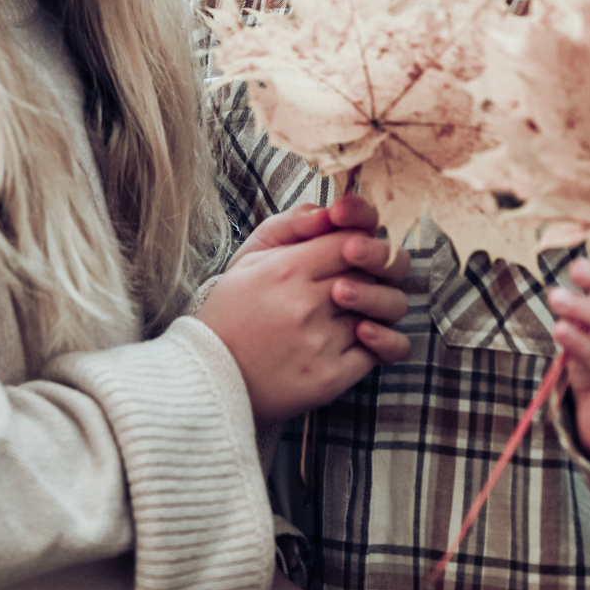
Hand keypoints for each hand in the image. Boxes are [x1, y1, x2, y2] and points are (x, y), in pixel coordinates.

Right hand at [231, 194, 414, 365]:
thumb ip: (290, 226)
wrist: (210, 377)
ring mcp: (321, 344)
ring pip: (378, 311)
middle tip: (350, 282)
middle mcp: (306, 305)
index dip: (354, 244)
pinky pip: (378, 352)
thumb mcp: (249, 258)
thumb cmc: (230, 313)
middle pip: (369, 274)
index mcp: (286, 270)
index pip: (349, 240)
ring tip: (350, 311)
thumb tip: (329, 212)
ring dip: (372, 308)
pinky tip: (356, 338)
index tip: (345, 254)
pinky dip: (376, 342)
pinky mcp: (331, 378)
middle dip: (366, 273)